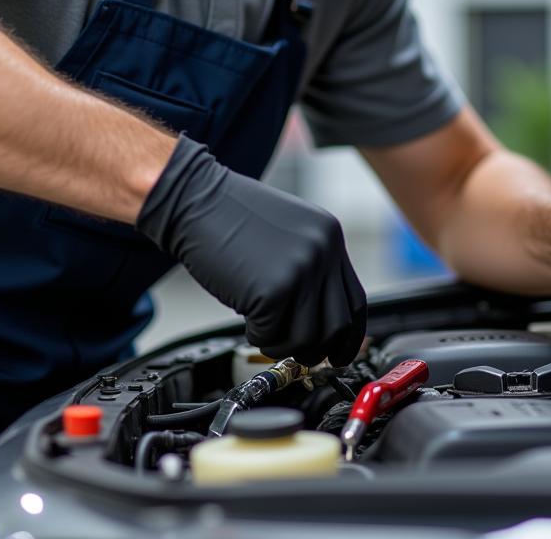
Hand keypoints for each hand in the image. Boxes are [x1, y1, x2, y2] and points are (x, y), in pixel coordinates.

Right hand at [137, 134, 366, 365]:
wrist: (196, 198)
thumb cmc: (232, 214)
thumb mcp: (290, 230)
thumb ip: (311, 264)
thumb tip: (320, 316)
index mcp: (329, 236)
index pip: (355, 302)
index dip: (347, 336)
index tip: (337, 353)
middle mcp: (322, 252)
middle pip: (336, 326)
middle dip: (313, 347)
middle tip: (292, 348)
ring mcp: (300, 271)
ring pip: (305, 338)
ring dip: (280, 343)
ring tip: (261, 327)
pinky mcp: (272, 291)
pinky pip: (270, 334)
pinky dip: (256, 334)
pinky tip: (246, 316)